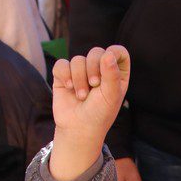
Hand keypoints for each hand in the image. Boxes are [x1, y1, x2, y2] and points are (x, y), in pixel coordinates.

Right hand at [49, 45, 130, 180]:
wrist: (79, 128)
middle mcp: (99, 69)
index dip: (114, 53)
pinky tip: (69, 88)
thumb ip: (111, 74)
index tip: (108, 65)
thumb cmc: (99, 114)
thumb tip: (107, 54)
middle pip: (96, 52)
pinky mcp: (64, 75)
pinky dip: (65, 75)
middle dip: (93, 68)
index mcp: (116, 73)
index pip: (118, 52)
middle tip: (94, 85)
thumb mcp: (111, 95)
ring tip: (82, 96)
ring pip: (78, 59)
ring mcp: (81, 71)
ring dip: (79, 78)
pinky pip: (61, 64)